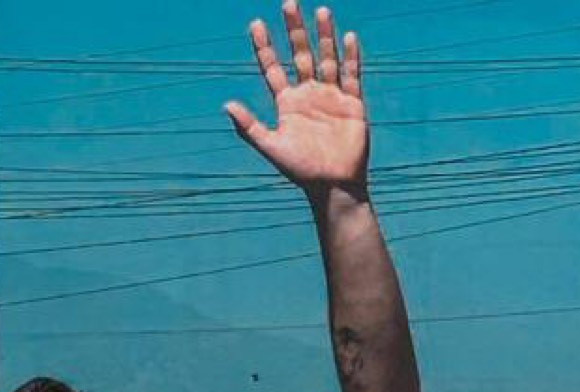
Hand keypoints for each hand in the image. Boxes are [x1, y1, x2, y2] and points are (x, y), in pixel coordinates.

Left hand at [226, 1, 367, 200]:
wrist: (333, 186)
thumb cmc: (301, 171)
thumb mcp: (272, 147)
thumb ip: (250, 127)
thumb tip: (227, 105)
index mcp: (287, 104)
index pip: (272, 68)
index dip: (264, 47)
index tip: (256, 24)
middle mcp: (308, 95)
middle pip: (300, 55)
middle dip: (294, 30)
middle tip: (288, 3)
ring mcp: (330, 96)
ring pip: (326, 58)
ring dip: (323, 36)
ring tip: (321, 11)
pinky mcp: (351, 103)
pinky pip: (351, 75)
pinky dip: (350, 57)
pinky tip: (348, 37)